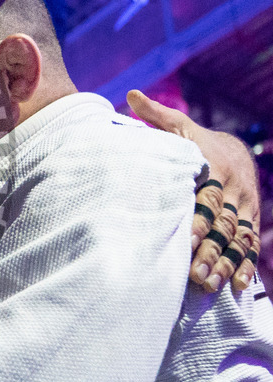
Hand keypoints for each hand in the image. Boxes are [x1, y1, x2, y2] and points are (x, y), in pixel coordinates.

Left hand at [127, 90, 262, 293]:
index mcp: (215, 169)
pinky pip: (250, 246)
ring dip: (225, 264)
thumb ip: (155, 115)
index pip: (208, 197)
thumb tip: (131, 94)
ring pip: (238, 240)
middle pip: (223, 225)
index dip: (200, 218)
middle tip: (194, 275)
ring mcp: (244, 209)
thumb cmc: (196, 141)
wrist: (234, 150)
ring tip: (208, 286)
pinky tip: (236, 286)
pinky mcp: (250, 223)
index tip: (188, 238)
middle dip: (210, 250)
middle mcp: (233, 192)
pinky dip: (244, 266)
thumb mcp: (179, 125)